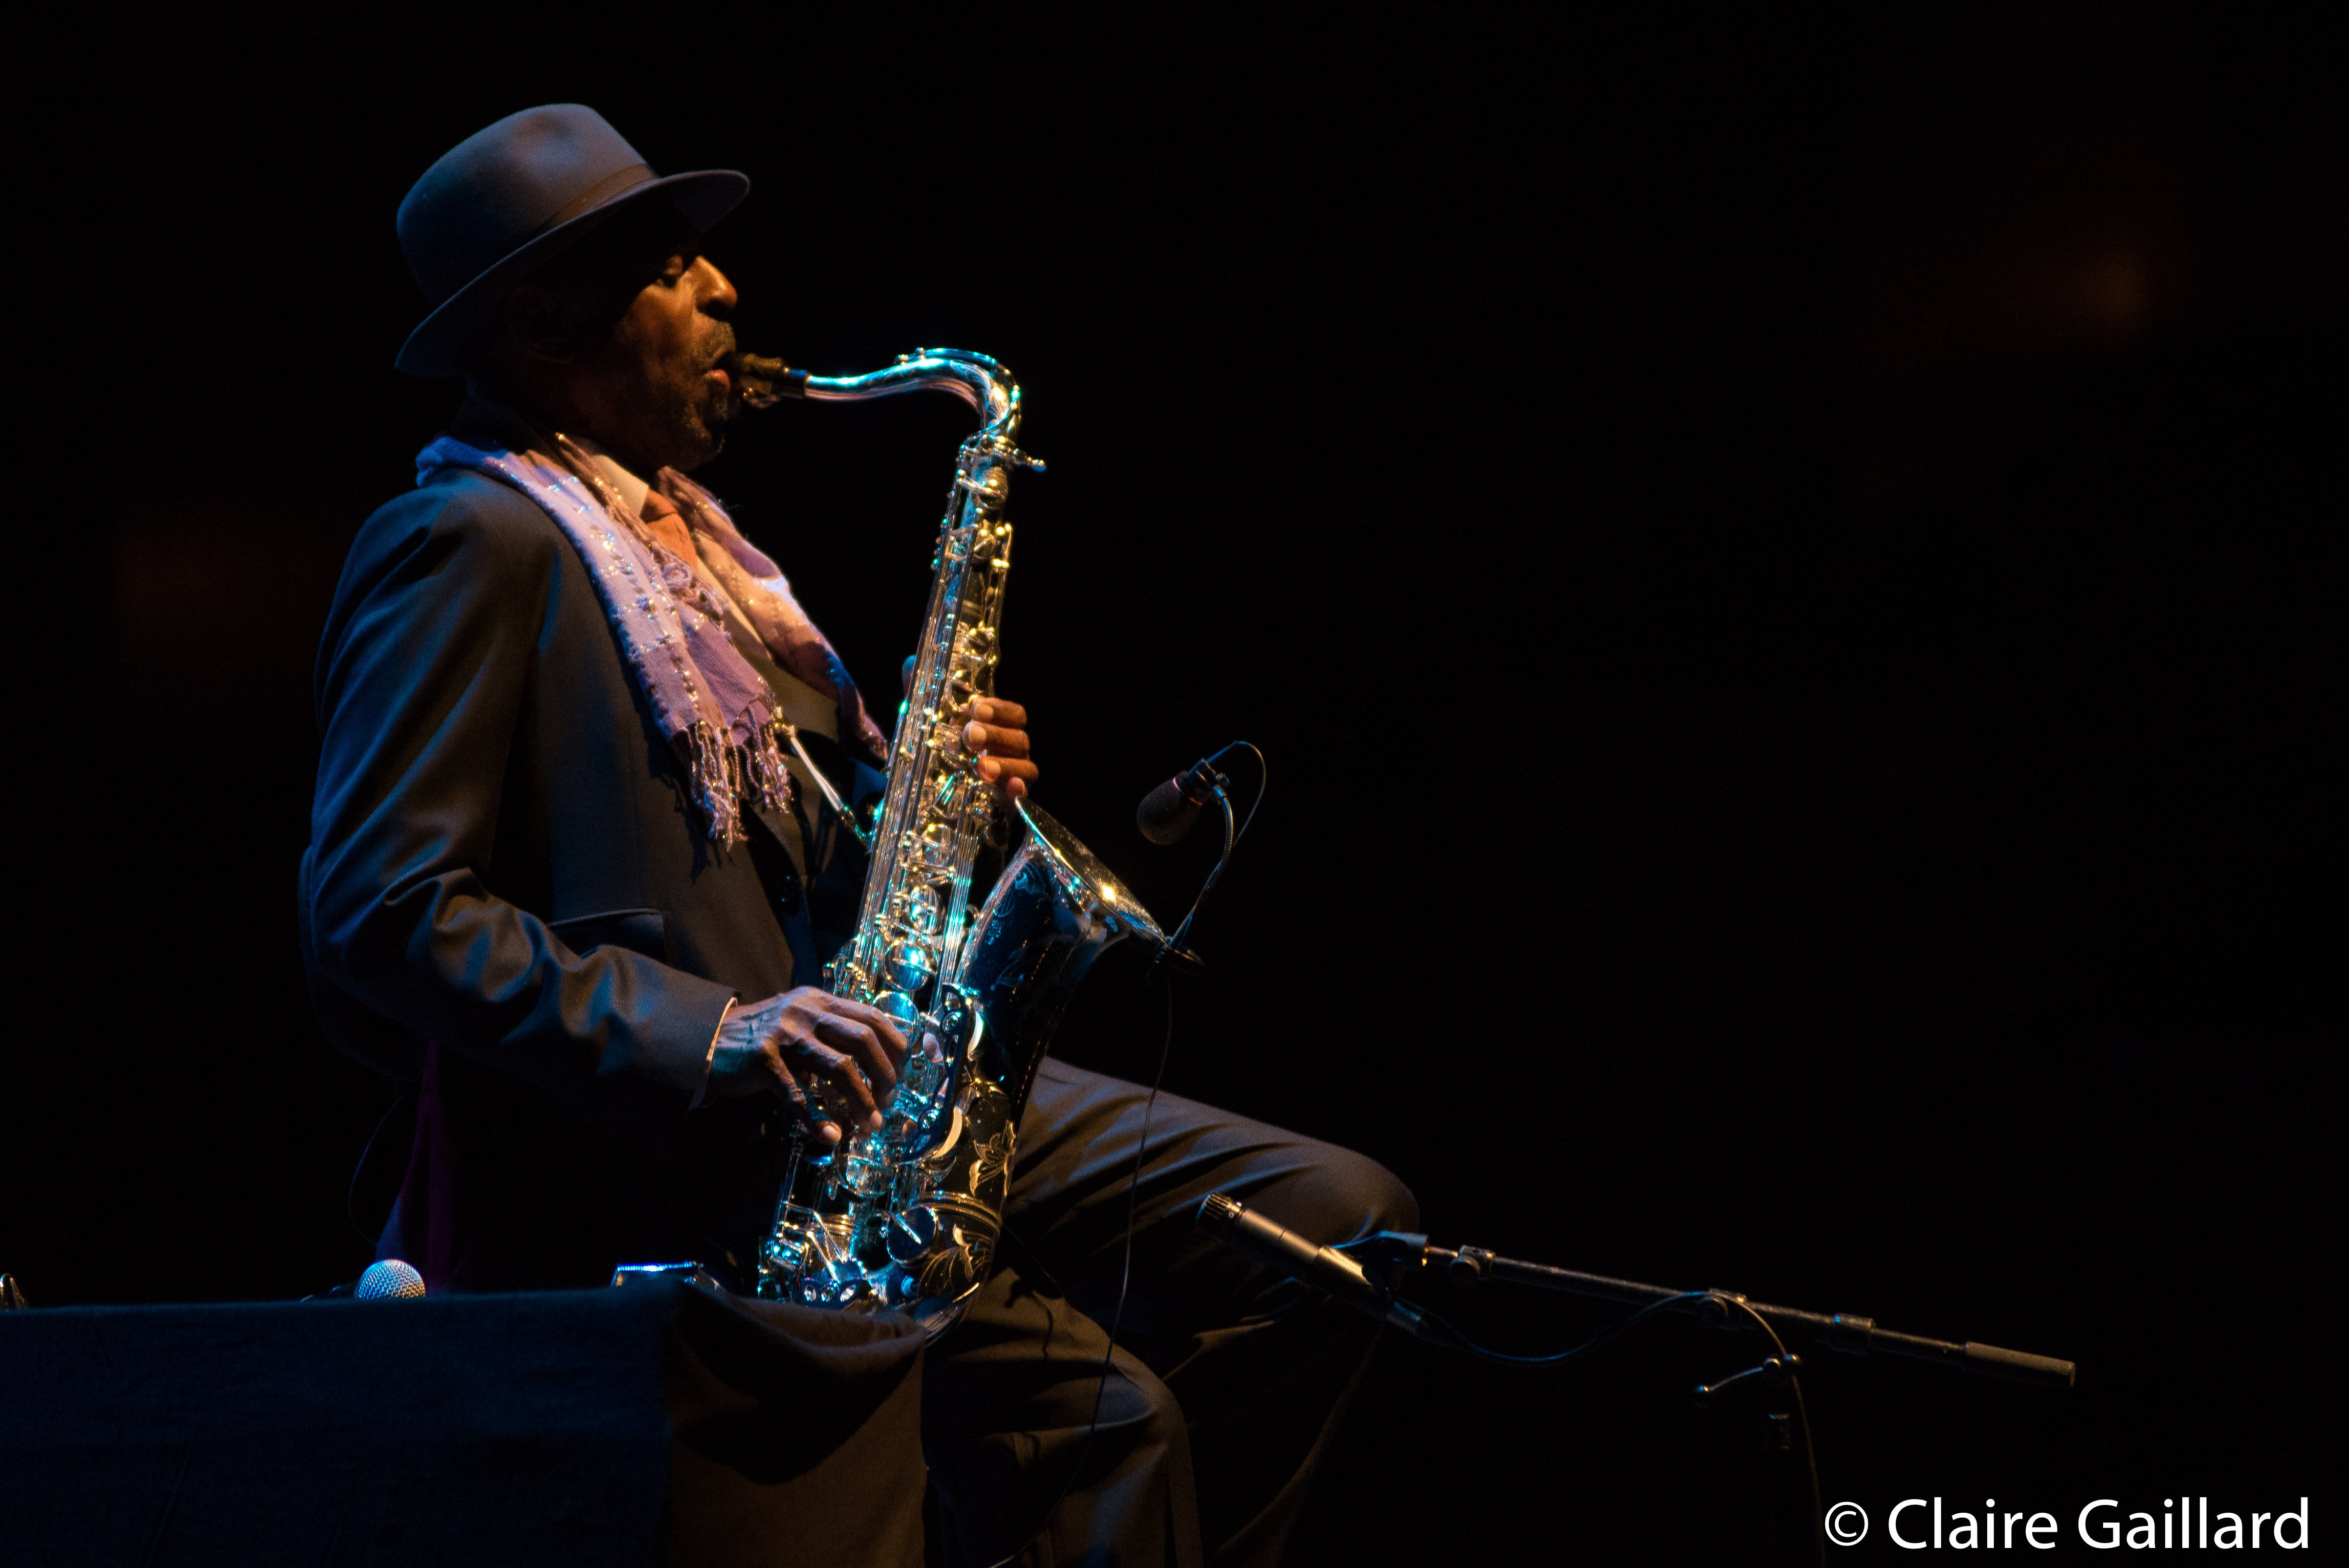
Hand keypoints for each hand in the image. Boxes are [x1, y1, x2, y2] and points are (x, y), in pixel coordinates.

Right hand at [705, 988, 909, 1142]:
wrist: (707, 1040)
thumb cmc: (762, 1038)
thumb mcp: (800, 1022)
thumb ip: (832, 1034)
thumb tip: (878, 1065)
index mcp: (820, 1001)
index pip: (873, 1018)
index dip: (897, 1047)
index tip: (907, 1074)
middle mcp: (806, 1011)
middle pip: (864, 1040)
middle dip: (884, 1076)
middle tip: (888, 1103)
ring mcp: (784, 1034)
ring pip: (840, 1067)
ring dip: (861, 1100)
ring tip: (869, 1124)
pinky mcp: (763, 1060)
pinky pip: (799, 1094)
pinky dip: (817, 1119)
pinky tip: (830, 1137)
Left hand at [960, 696, 1037, 803]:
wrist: (955, 803)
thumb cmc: (956, 765)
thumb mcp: (955, 742)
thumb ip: (959, 726)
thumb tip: (961, 709)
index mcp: (1005, 734)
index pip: (1015, 716)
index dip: (999, 709)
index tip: (976, 707)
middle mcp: (1016, 754)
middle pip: (1020, 740)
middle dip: (995, 735)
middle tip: (971, 735)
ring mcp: (1019, 778)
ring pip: (1026, 766)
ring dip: (1005, 764)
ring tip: (983, 766)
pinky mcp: (1014, 802)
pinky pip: (1024, 796)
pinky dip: (1019, 790)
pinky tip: (1014, 787)